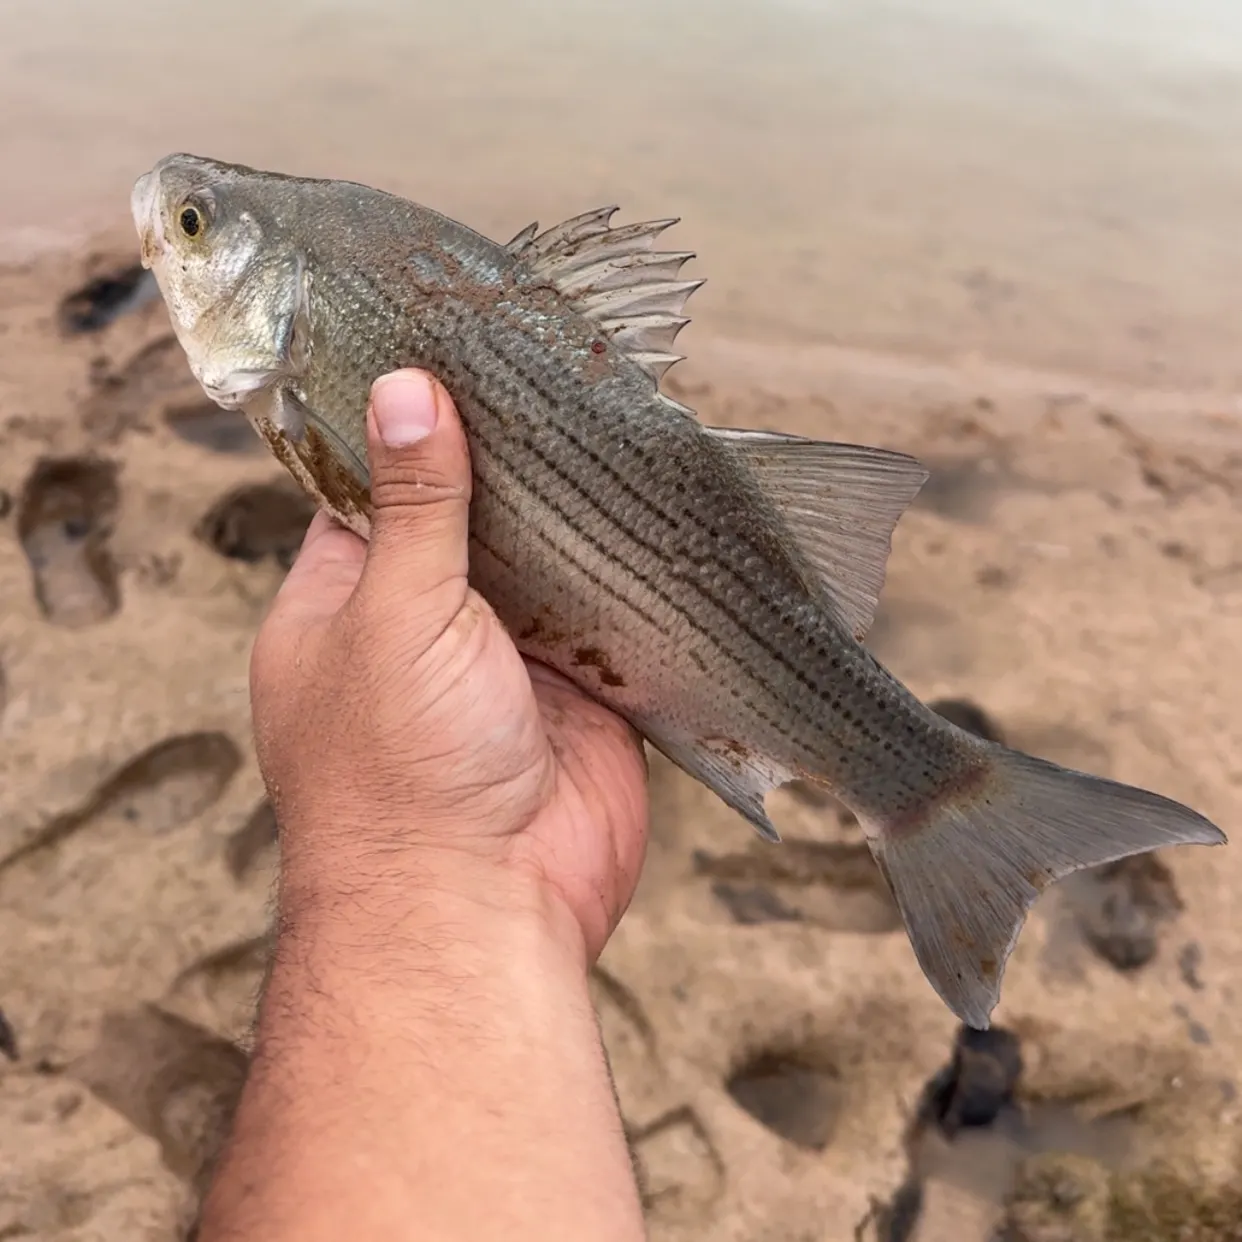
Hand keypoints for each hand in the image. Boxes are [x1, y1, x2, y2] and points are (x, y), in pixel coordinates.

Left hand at [249, 369, 650, 963]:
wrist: (483, 909)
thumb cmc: (401, 772)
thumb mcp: (394, 612)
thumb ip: (413, 505)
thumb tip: (405, 390)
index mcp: (344, 603)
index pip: (371, 489)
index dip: (411, 425)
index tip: (457, 350)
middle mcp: (423, 625)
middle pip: (468, 520)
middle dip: (511, 466)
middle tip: (559, 370)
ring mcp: (505, 659)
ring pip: (545, 564)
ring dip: (574, 519)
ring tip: (615, 415)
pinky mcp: (580, 690)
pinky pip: (606, 615)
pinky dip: (626, 575)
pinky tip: (652, 506)